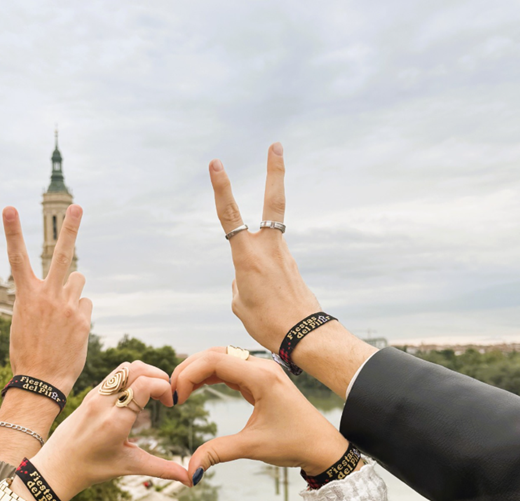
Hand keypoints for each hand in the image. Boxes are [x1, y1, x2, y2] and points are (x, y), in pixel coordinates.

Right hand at [3, 205, 90, 394]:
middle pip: (61, 254)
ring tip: (62, 313)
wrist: (41, 381)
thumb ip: (41, 299)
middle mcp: (48, 296)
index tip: (9, 207)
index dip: (12, 231)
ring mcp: (68, 306)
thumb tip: (65, 288)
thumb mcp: (24, 321)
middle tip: (76, 206)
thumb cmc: (27, 352)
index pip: (17, 257)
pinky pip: (85, 304)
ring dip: (72, 290)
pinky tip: (71, 330)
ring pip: (78, 280)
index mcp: (26, 295)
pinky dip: (80, 313)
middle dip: (69, 228)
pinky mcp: (84, 318)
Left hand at [24, 361, 190, 500]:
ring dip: (145, 373)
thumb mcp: (129, 466)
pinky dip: (132, 376)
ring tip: (154, 392)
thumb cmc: (91, 468)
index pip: (145, 384)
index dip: (164, 387)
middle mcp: (104, 402)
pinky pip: (115, 374)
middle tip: (166, 395)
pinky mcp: (91, 393)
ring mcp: (95, 395)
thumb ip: (162, 469)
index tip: (171, 404)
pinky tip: (137, 394)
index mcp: (115, 420)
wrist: (56, 467)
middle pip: (137, 368)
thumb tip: (190, 479)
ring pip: (125, 367)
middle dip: (159, 376)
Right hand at [172, 348, 351, 480]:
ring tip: (180, 390)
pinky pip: (230, 368)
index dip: (188, 374)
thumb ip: (218, 452)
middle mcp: (261, 366)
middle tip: (171, 391)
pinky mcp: (261, 378)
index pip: (214, 360)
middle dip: (189, 369)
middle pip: (214, 353)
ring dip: (198, 370)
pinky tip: (197, 388)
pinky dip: (211, 375)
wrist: (323, 445)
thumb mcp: (253, 447)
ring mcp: (262, 370)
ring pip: (221, 358)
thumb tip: (189, 471)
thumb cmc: (295, 443)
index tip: (176, 398)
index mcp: (261, 376)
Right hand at [208, 145, 376, 395]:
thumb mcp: (239, 303)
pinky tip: (268, 304)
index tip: (216, 164)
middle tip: (276, 145)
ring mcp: (283, 253)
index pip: (229, 214)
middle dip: (274, 172)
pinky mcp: (291, 265)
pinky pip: (271, 266)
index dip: (221, 188)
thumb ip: (239, 280)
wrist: (303, 335)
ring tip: (263, 301)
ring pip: (268, 241)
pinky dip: (264, 280)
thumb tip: (247, 274)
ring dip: (260, 260)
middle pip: (273, 201)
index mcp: (247, 254)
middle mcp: (268, 247)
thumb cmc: (266, 321)